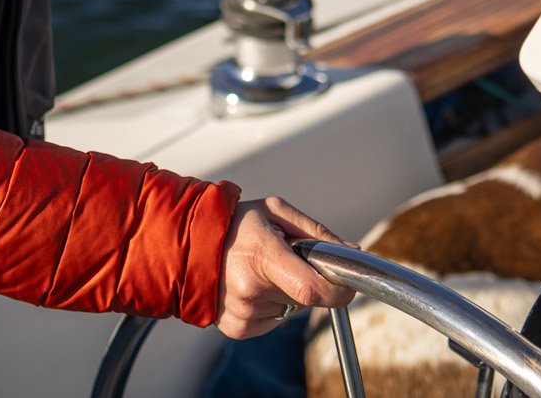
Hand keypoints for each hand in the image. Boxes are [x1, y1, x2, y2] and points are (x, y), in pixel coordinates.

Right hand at [215, 197, 357, 338]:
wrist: (188, 243)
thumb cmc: (235, 223)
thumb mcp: (276, 211)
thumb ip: (316, 233)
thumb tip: (351, 252)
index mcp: (261, 255)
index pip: (311, 289)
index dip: (337, 291)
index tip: (347, 285)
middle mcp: (250, 288)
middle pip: (304, 297)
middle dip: (306, 280)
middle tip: (286, 260)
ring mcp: (242, 312)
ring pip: (289, 308)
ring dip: (285, 292)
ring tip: (260, 269)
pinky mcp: (237, 328)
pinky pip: (272, 320)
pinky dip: (269, 305)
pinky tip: (250, 286)